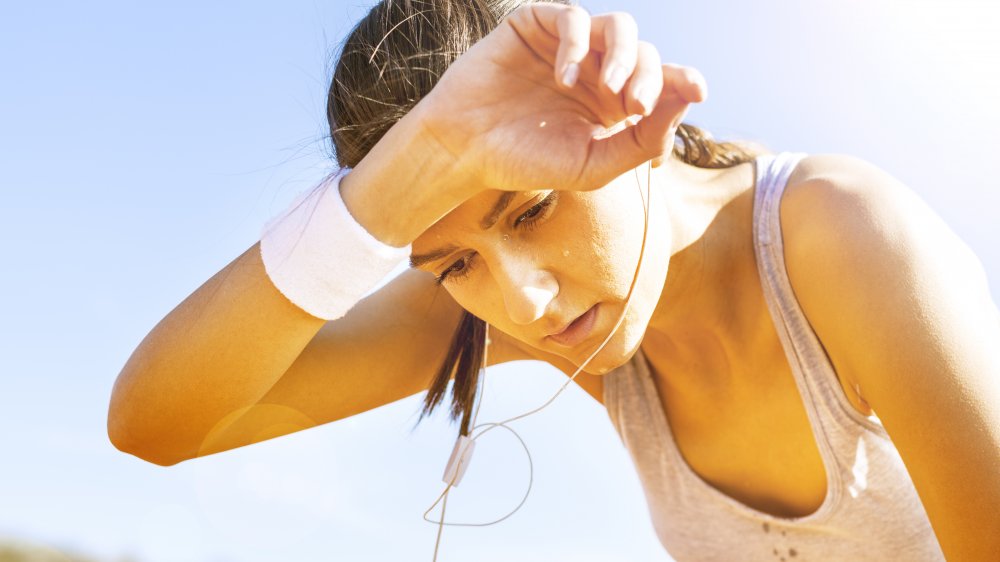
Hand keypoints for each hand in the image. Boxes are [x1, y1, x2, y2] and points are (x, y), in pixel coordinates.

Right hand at [415, 3, 706, 195]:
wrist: (464, 149)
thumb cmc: (526, 162)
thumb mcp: (593, 165)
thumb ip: (642, 140)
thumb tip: (689, 99)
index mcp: (614, 105)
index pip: (662, 84)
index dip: (683, 81)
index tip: (699, 91)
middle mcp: (596, 71)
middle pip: (646, 55)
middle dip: (650, 78)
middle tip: (635, 106)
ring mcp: (568, 47)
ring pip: (620, 28)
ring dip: (624, 55)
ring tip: (609, 90)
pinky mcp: (537, 25)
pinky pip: (573, 17)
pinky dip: (576, 44)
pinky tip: (563, 78)